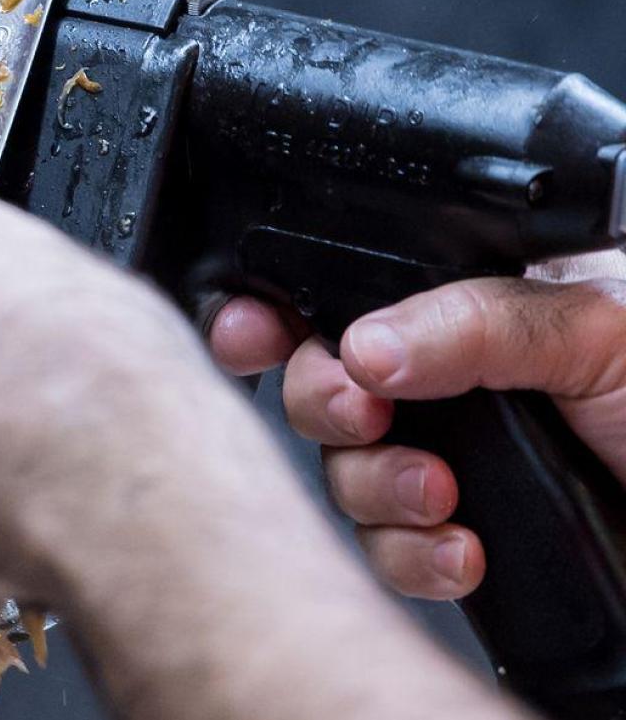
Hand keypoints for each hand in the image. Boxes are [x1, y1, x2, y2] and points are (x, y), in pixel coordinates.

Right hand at [208, 251, 625, 599]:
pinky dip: (415, 557)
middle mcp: (452, 381)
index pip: (345, 289)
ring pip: (346, 473)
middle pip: (323, 381)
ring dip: (378, 489)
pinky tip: (464, 551)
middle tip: (365, 412)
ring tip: (441, 497)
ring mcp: (457, 461)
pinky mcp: (466, 539)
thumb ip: (476, 319)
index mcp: (473, 304)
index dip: (282, 307)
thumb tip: (362, 339)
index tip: (254, 330)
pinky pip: (391, 551)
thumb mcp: (599, 329)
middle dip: (327, 403)